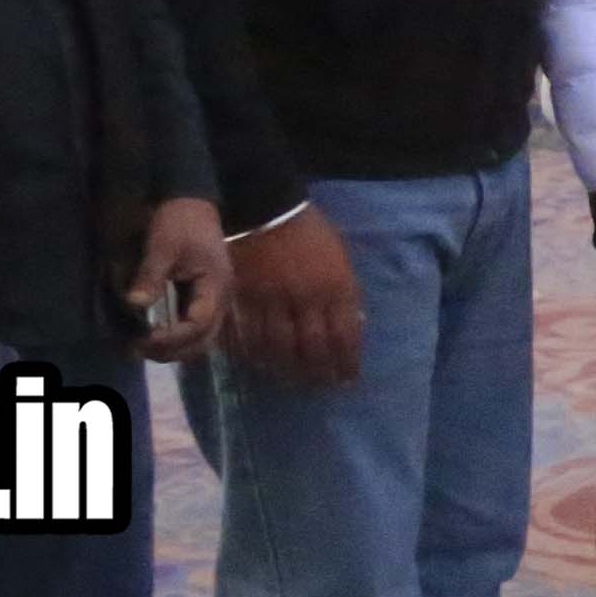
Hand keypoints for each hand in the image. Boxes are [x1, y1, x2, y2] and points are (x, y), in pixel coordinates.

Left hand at [126, 195, 230, 364]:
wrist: (191, 204)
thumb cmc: (180, 222)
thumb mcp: (162, 245)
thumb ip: (151, 275)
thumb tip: (135, 304)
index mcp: (215, 286)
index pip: (198, 324)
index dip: (172, 337)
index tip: (144, 338)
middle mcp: (221, 299)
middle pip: (204, 339)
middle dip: (173, 350)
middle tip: (139, 350)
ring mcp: (215, 300)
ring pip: (202, 338)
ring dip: (175, 348)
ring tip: (143, 347)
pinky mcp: (205, 299)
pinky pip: (196, 328)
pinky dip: (177, 338)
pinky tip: (155, 336)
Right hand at [221, 206, 366, 389]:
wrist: (267, 210)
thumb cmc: (311, 234)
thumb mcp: (341, 261)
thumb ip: (346, 295)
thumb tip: (351, 328)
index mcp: (335, 287)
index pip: (344, 337)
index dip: (346, 364)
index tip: (346, 380)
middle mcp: (305, 299)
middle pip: (311, 349)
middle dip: (318, 374)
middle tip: (319, 386)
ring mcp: (272, 300)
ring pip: (278, 348)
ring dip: (286, 370)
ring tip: (292, 380)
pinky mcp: (244, 298)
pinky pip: (248, 335)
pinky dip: (256, 354)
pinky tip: (262, 363)